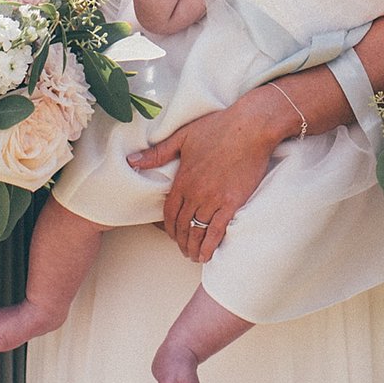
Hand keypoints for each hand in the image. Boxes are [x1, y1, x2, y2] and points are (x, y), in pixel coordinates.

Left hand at [130, 90, 281, 261]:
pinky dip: (210, 245)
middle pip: (182, 225)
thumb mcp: (183, 136)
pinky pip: (217, 230)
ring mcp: (214, 199)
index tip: (171, 235)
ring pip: (197, 231)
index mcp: (183, 179)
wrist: (250, 128)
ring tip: (193, 256)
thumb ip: (158, 153)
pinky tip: (207, 254)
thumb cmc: (218, 127)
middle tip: (183, 250)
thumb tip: (132, 161)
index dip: (168, 227)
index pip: (169, 211)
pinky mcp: (232, 203)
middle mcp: (195, 193)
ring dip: (193, 247)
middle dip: (181, 241)